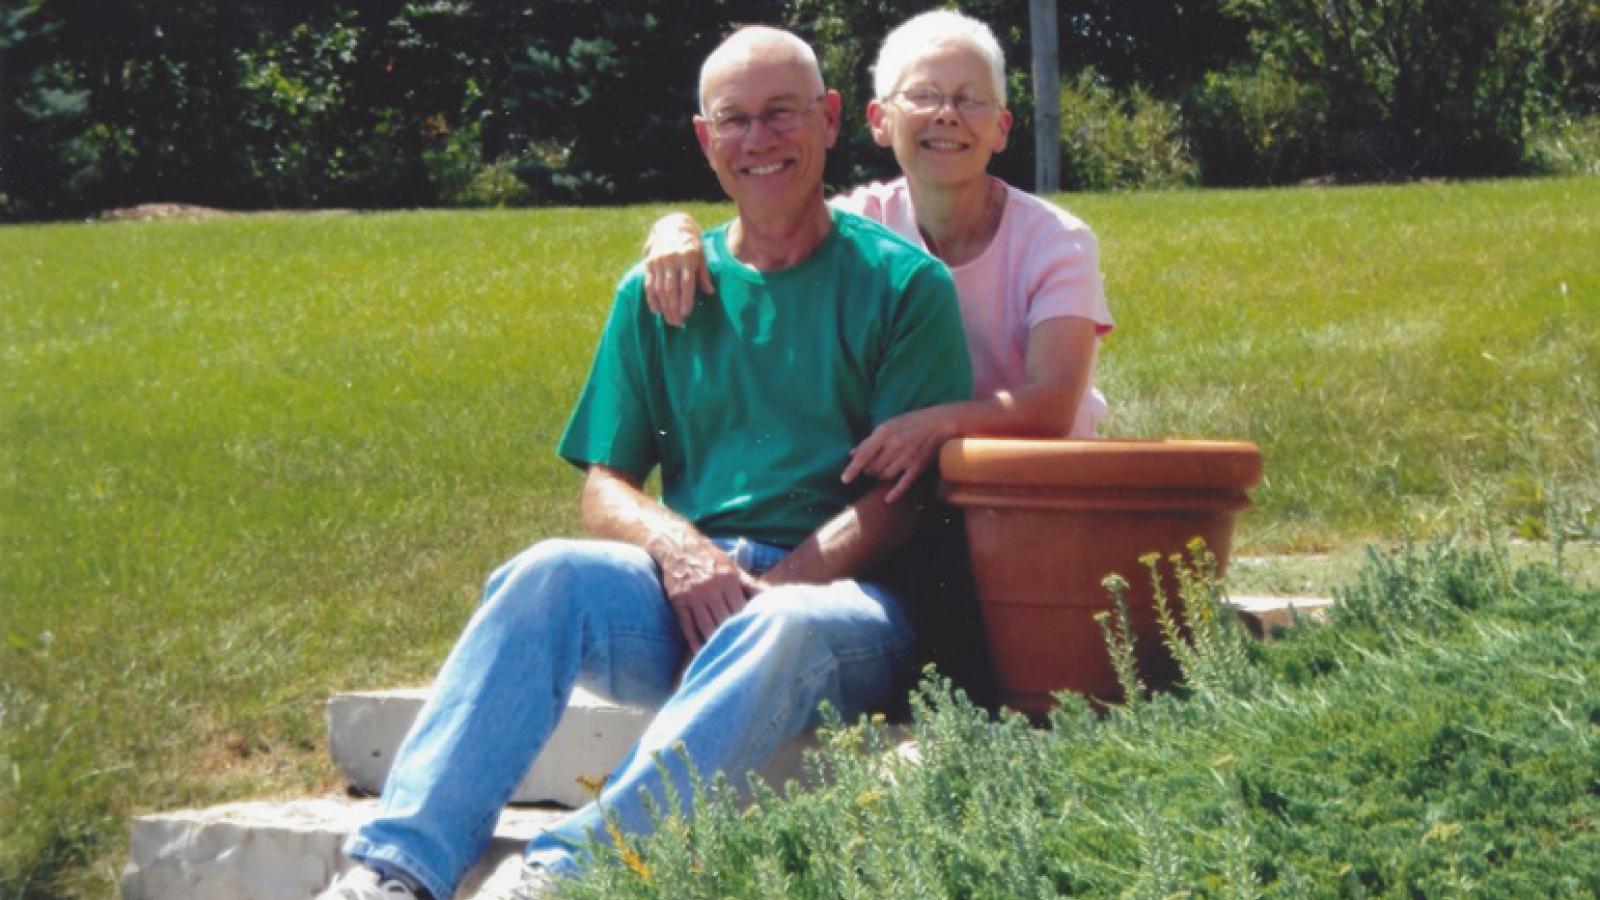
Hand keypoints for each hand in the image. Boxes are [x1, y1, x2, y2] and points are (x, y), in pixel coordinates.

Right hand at [643, 214, 710, 326]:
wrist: (671, 226)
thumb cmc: (691, 244)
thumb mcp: (701, 256)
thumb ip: (704, 274)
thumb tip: (710, 292)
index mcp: (687, 257)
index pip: (686, 282)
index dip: (685, 299)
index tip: (686, 314)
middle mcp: (671, 259)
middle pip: (671, 289)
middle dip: (674, 308)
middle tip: (677, 323)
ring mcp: (658, 261)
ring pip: (659, 289)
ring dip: (664, 307)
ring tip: (670, 320)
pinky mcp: (649, 263)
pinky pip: (649, 284)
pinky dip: (652, 299)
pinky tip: (656, 310)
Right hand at [654, 538, 762, 652]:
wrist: (679, 546)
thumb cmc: (711, 559)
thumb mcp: (733, 568)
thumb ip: (751, 584)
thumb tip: (773, 595)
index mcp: (727, 580)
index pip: (740, 609)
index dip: (747, 623)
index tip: (754, 636)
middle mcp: (710, 588)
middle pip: (724, 620)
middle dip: (732, 635)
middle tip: (742, 650)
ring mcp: (693, 596)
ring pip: (706, 626)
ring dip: (715, 642)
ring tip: (724, 653)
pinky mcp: (678, 603)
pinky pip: (688, 627)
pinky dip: (695, 642)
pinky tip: (702, 652)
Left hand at [840, 405, 954, 502]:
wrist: (939, 423)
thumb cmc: (910, 422)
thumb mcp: (888, 425)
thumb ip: (870, 440)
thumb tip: (852, 453)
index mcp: (884, 433)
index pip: (863, 455)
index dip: (852, 469)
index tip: (844, 480)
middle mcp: (894, 446)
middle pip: (873, 468)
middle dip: (869, 470)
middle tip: (873, 467)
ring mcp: (907, 458)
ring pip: (885, 476)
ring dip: (880, 476)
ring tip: (884, 470)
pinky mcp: (918, 466)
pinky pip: (903, 484)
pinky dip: (894, 493)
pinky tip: (887, 499)